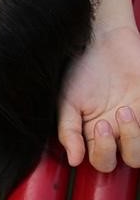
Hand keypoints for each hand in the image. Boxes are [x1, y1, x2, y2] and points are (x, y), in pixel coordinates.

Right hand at [58, 24, 139, 170]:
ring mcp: (137, 118)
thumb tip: (74, 160)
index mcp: (94, 133)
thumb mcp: (65, 101)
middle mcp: (118, 130)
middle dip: (124, 145)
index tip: (98, 125)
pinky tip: (136, 109)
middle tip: (111, 118)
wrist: (99, 39)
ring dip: (136, 137)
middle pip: (130, 160)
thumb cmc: (77, 68)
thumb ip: (68, 131)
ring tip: (126, 110)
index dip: (102, 151)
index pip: (103, 161)